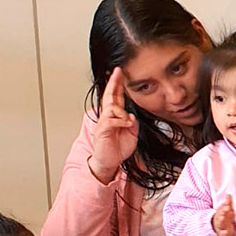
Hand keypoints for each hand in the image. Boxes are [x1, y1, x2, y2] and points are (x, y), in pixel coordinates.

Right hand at [90, 67, 138, 184]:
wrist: (109, 162)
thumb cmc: (118, 148)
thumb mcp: (131, 134)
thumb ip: (133, 124)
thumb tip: (131, 116)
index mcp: (115, 117)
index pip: (116, 97)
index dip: (117, 85)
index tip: (120, 73)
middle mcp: (108, 117)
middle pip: (109, 96)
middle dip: (114, 83)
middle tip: (117, 72)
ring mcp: (104, 123)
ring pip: (111, 108)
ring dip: (121, 111)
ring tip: (127, 121)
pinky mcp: (102, 131)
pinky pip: (111, 120)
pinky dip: (120, 121)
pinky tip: (125, 125)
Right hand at [212, 195, 235, 235]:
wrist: (218, 229)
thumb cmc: (224, 218)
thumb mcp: (225, 211)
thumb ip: (227, 203)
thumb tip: (228, 195)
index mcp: (221, 213)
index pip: (223, 207)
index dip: (226, 204)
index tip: (228, 202)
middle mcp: (220, 219)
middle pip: (221, 214)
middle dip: (224, 210)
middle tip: (227, 207)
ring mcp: (220, 226)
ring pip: (221, 222)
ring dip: (222, 219)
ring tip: (223, 217)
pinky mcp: (222, 233)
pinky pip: (223, 233)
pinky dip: (224, 233)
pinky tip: (226, 232)